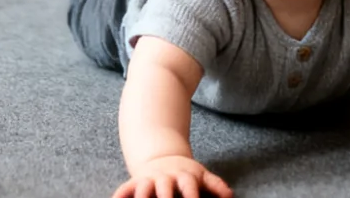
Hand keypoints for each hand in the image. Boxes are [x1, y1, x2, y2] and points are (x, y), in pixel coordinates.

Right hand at [113, 156, 232, 197]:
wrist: (162, 156)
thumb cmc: (185, 173)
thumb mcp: (201, 175)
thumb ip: (215, 185)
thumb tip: (230, 196)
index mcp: (184, 177)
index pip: (189, 188)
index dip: (191, 197)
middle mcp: (166, 178)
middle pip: (165, 190)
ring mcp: (149, 180)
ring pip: (143, 190)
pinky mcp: (135, 182)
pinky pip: (124, 189)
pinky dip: (119, 196)